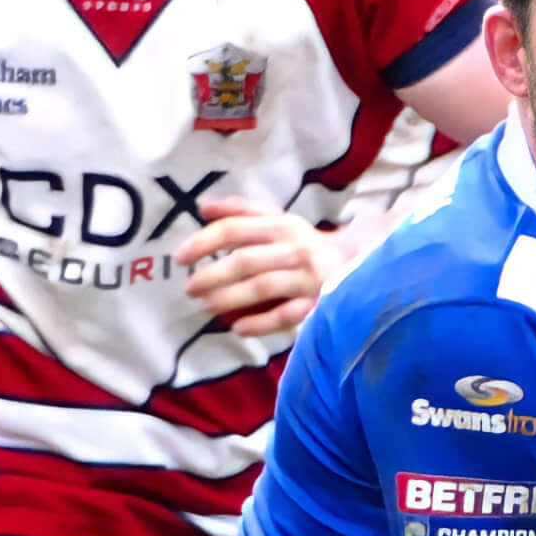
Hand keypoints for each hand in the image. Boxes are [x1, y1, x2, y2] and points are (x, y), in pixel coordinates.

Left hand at [180, 200, 340, 338]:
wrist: (355, 263)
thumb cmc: (304, 244)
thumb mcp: (279, 221)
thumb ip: (243, 212)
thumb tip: (203, 207)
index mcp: (283, 225)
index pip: (236, 229)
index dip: (204, 242)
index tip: (180, 257)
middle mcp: (296, 248)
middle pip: (246, 260)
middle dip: (213, 275)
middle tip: (190, 288)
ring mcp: (308, 278)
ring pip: (262, 287)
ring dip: (229, 298)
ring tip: (205, 306)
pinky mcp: (319, 304)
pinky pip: (286, 316)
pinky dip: (260, 323)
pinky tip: (238, 328)